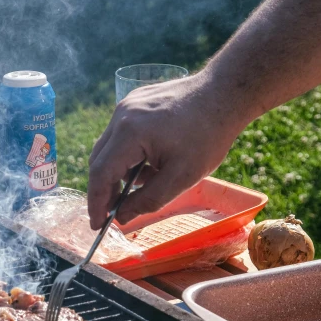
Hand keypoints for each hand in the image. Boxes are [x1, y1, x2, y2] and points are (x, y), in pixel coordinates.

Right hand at [87, 70, 243, 229]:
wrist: (224, 95)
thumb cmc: (208, 135)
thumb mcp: (182, 178)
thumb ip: (148, 200)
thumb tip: (122, 216)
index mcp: (130, 132)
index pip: (101, 174)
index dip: (96, 203)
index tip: (97, 225)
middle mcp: (122, 115)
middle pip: (99, 161)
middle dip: (105, 190)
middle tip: (115, 213)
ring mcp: (127, 106)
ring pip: (110, 148)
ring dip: (119, 173)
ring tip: (145, 185)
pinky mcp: (135, 103)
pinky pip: (121, 135)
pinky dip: (129, 156)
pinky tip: (151, 165)